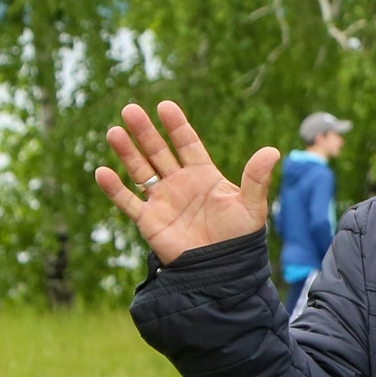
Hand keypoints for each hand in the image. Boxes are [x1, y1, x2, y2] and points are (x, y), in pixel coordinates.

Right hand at [95, 101, 279, 262]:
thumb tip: (273, 151)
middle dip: (145, 132)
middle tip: (130, 110)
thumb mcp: (251, 206)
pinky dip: (114, 189)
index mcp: (203, 175)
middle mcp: (180, 183)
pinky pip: (128, 201)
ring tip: (114, 132)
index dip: (176, 125)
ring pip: (140, 170)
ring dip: (127, 152)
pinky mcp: (149, 220)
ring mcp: (162, 200)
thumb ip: (256, 179)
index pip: (187, 144)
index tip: (164, 106)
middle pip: (158, 151)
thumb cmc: (239, 238)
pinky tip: (102, 172)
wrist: (223, 270)